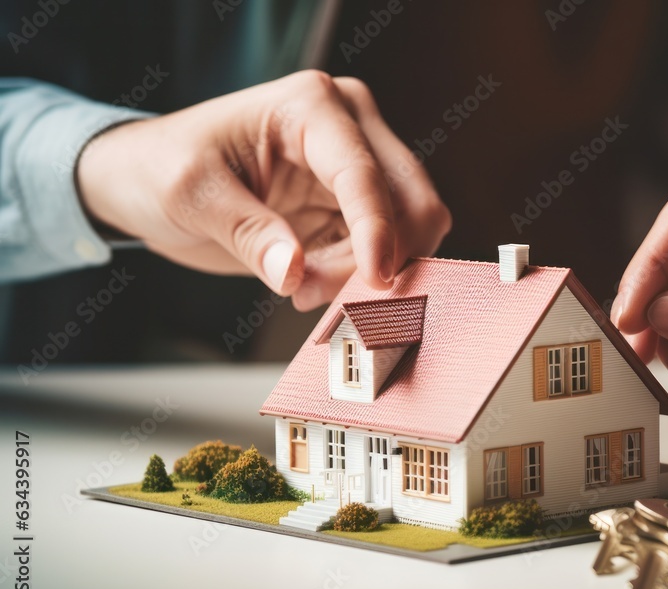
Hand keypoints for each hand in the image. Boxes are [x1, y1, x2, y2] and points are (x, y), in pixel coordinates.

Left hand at [76, 71, 450, 309]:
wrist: (148, 180)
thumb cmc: (161, 168)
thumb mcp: (190, 196)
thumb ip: (246, 232)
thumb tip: (295, 273)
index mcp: (311, 106)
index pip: (363, 173)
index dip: (376, 231)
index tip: (377, 281)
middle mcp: (350, 127)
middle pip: (411, 200)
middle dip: (381, 258)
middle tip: (318, 294)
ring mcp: (359, 166)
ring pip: (409, 232)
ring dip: (367, 274)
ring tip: (302, 288)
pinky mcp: (356, 207)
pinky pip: (387, 252)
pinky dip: (361, 279)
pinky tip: (309, 285)